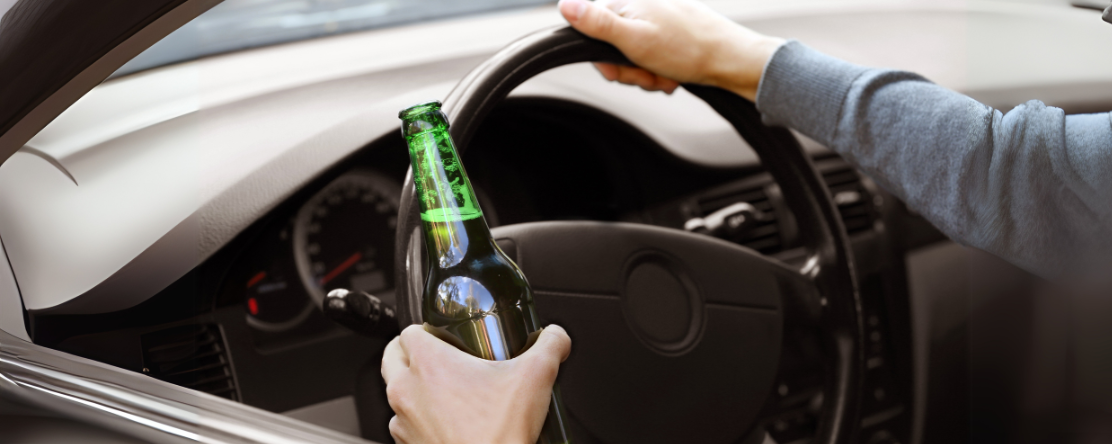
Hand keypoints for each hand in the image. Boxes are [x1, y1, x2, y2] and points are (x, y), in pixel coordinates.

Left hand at [381, 324, 571, 443]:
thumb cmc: (501, 435)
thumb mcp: (537, 377)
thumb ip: (551, 345)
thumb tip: (556, 338)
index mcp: (428, 364)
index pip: (409, 330)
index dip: (428, 328)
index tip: (447, 335)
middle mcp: (407, 391)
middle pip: (393, 356)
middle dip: (412, 353)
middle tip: (441, 357)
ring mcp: (402, 422)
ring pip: (397, 392)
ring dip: (416, 388)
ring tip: (448, 393)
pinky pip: (405, 424)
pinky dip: (421, 419)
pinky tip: (449, 423)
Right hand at [557, 0, 784, 100]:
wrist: (732, 61)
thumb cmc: (689, 48)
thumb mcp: (634, 38)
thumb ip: (597, 23)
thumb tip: (564, 4)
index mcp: (629, 4)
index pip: (592, 32)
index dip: (604, 59)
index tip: (621, 68)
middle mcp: (642, 10)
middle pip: (613, 49)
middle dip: (630, 70)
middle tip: (648, 73)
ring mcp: (658, 24)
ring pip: (633, 60)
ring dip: (647, 76)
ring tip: (666, 75)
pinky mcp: (671, 38)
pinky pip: (652, 61)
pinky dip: (660, 74)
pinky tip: (674, 75)